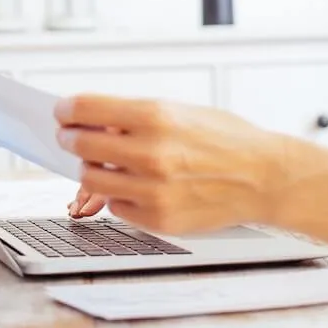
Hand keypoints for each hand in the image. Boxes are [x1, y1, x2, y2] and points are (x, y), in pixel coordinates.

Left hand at [54, 95, 290, 234]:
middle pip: (80, 146)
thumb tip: (90, 120)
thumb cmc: (227, 139)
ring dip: (91, 169)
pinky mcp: (159, 218)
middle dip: (71, 139)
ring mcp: (153, 189)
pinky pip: (117, 206)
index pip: (85, 109)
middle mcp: (151, 153)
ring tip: (107, 163)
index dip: (66, 110)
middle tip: (72, 138)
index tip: (62, 113)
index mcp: (156, 116)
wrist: (265, 177)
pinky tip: (136, 186)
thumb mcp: (181, 111)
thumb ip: (135, 117)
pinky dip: (119, 195)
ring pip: (91, 180)